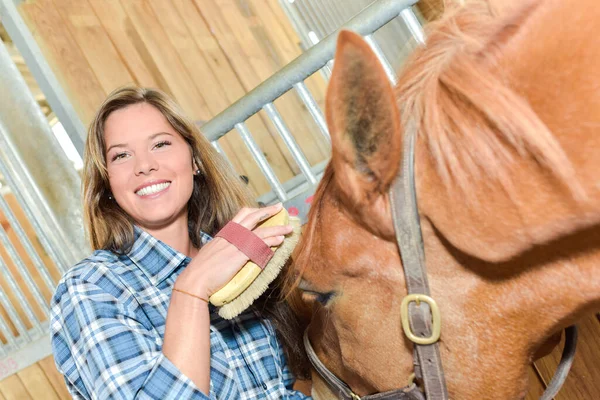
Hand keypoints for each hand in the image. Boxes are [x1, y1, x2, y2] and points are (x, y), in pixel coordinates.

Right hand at [174, 203, 292, 297]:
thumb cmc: (201, 270)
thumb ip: (222, 248)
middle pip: (252, 218)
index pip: (241, 216)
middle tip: (280, 207)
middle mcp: (230, 236)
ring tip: (288, 228)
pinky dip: (270, 242)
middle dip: (268, 211)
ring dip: (276, 229)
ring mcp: (235, 245)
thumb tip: (231, 250)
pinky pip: (259, 246)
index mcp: (224, 234)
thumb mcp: (211, 253)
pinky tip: (279, 241)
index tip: (265, 209)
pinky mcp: (239, 256)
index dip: (255, 211)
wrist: (194, 281)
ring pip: (260, 232)